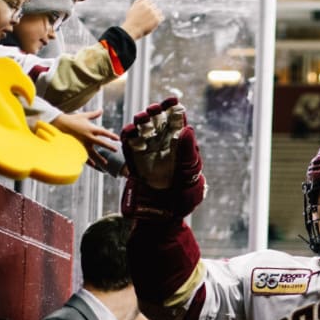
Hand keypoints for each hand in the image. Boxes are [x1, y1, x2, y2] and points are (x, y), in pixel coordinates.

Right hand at [51, 109, 118, 167]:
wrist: (58, 125)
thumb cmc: (72, 119)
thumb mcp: (84, 116)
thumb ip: (94, 114)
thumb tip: (101, 110)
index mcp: (91, 129)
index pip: (104, 133)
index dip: (111, 135)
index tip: (118, 139)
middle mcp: (88, 137)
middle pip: (101, 143)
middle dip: (109, 147)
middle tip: (116, 150)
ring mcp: (83, 144)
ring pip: (94, 153)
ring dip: (100, 158)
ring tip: (106, 163)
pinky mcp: (77, 148)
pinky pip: (84, 156)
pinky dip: (89, 161)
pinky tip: (94, 165)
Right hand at [120, 94, 205, 220]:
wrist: (164, 218)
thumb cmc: (183, 198)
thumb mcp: (190, 177)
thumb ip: (188, 153)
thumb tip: (188, 129)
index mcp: (181, 147)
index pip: (179, 123)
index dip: (175, 111)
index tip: (174, 101)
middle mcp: (164, 146)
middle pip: (159, 122)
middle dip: (157, 113)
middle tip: (155, 109)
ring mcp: (148, 151)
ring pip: (144, 129)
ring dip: (142, 121)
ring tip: (143, 117)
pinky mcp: (134, 160)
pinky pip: (130, 143)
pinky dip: (129, 135)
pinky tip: (130, 131)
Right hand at [121, 0, 162, 40]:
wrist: (132, 29)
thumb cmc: (131, 20)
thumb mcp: (132, 8)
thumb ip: (137, 2)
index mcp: (143, 3)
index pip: (150, 1)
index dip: (148, 6)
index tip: (146, 11)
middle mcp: (149, 7)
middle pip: (155, 6)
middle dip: (153, 10)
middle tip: (148, 17)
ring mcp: (153, 13)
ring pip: (159, 11)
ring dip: (157, 14)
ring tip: (152, 20)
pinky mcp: (157, 20)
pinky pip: (162, 17)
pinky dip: (160, 19)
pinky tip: (156, 22)